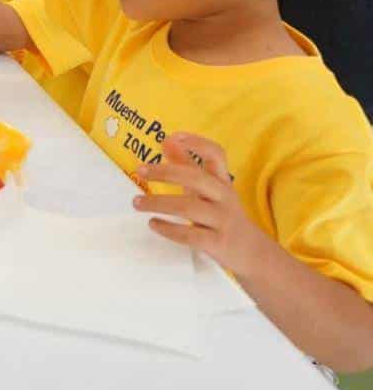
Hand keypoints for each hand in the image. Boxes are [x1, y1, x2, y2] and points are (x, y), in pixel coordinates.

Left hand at [133, 134, 269, 278]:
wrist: (253, 252)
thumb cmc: (222, 214)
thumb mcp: (209, 188)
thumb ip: (187, 165)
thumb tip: (166, 141)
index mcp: (222, 181)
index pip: (216, 154)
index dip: (197, 142)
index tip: (172, 137)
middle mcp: (224, 197)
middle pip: (196, 178)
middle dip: (165, 172)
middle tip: (140, 170)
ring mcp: (222, 220)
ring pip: (188, 207)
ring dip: (158, 203)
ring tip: (137, 202)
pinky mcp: (218, 243)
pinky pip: (190, 235)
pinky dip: (168, 229)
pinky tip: (153, 224)